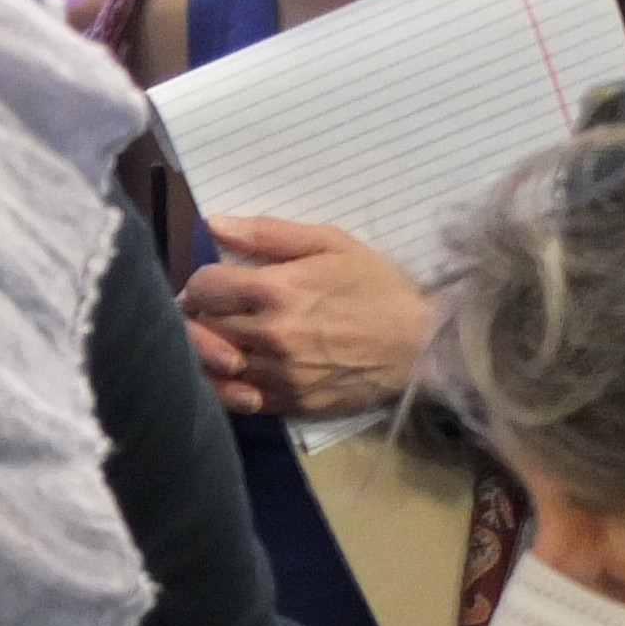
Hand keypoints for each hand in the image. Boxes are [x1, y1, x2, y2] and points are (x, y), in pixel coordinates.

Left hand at [180, 216, 431, 419]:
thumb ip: (269, 234)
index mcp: (277, 291)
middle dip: (202, 314)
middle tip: (220, 310)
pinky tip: (238, 368)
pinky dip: (224, 383)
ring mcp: (276, 373)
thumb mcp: (332, 244)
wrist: (422, 343)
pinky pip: (231, 398)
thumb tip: (214, 223)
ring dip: (210, 349)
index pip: (202, 288)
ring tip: (228, 337)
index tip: (217, 284)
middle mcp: (270, 335)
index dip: (203, 283)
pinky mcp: (285, 402)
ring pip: (211, 364)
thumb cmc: (378, 287)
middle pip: (201, 325)